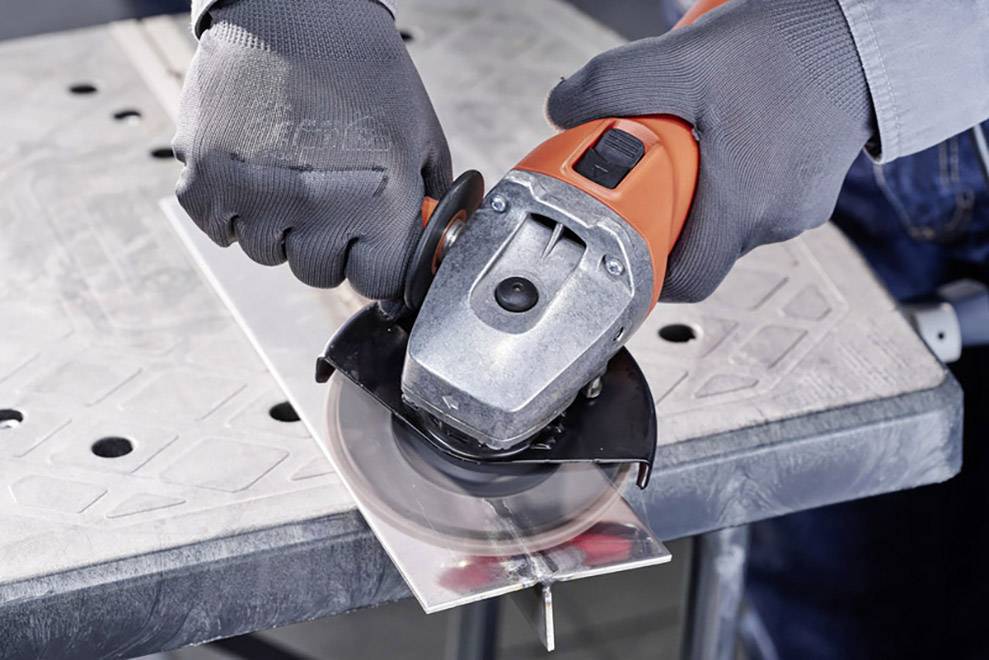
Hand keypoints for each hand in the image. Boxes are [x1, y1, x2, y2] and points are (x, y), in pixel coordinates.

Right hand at [173, 0, 450, 298]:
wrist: (293, 6)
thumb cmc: (365, 66)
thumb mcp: (421, 134)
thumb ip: (428, 201)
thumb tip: (430, 251)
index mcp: (377, 202)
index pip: (377, 282)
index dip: (376, 265)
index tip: (371, 248)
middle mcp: (315, 209)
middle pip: (318, 273)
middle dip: (328, 246)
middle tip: (330, 202)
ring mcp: (255, 196)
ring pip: (267, 253)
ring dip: (279, 226)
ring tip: (290, 174)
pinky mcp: (206, 177)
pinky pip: (219, 230)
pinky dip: (233, 210)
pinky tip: (254, 172)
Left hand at [547, 0, 873, 301]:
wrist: (863, 27)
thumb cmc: (791, 46)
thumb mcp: (680, 60)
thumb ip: (610, 86)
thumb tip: (562, 109)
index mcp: (744, 208)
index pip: (684, 281)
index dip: (645, 275)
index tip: (620, 252)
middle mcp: (777, 219)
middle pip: (700, 246)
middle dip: (665, 214)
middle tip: (648, 174)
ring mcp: (800, 204)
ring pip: (729, 217)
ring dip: (700, 189)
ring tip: (692, 140)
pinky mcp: (812, 182)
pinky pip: (757, 192)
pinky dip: (731, 172)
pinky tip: (728, 129)